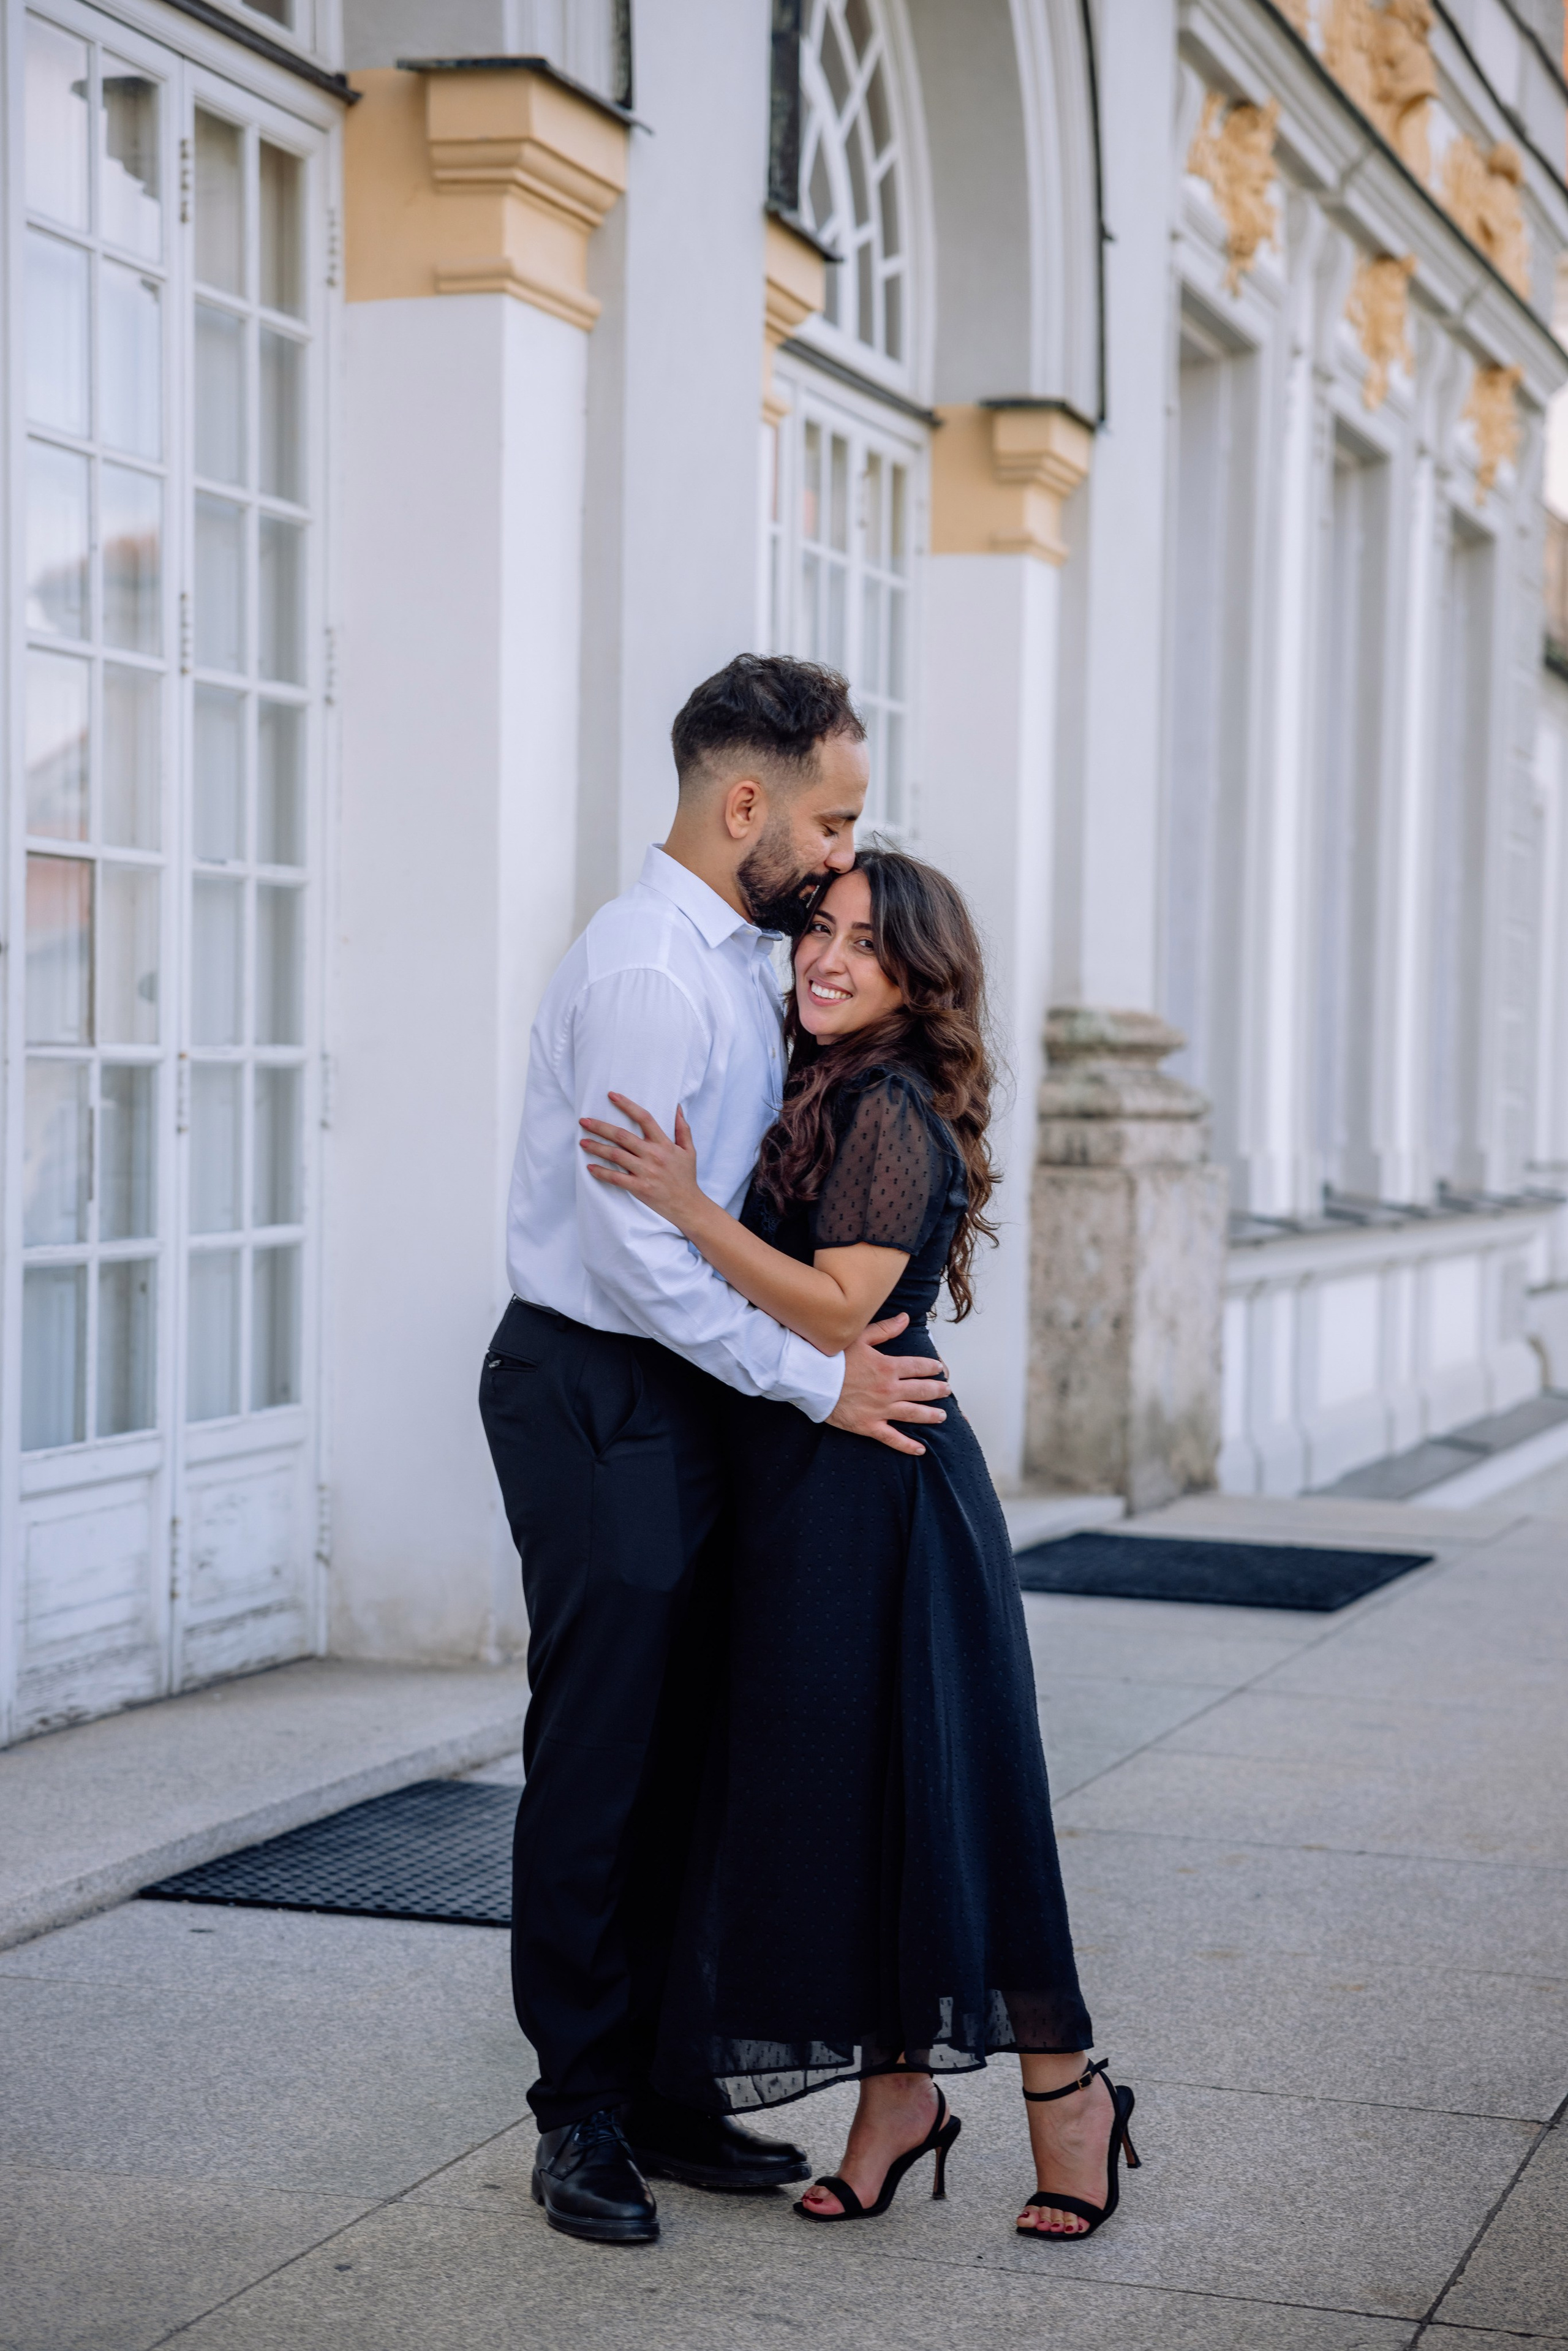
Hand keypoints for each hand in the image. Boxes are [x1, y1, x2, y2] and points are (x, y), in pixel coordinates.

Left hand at [579, 1093, 704, 1230]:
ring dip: (596, 1147)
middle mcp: (652, 1155)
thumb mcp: (689, 1150)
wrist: (687, 1205)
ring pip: (615, 1155)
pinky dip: (601, 1172)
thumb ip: (682, 1128)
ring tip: (582, 1141)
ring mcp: (645, 1172)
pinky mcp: (638, 1188)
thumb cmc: (686, 1177)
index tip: (612, 1096)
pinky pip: (615, 1178)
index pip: (644, 1118)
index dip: (627, 1105)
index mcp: (664, 1144)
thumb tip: (677, 1108)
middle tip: (584, 1121)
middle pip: (622, 1136)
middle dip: (600, 1127)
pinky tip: (590, 1167)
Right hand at [828, 1315, 949, 1455]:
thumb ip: (885, 1329)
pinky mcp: (869, 1426)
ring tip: (942, 1415)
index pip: (919, 1367)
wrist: (810, 1379)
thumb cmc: (831, 1357)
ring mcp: (880, 1409)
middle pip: (921, 1391)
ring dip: (930, 1415)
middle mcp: (889, 1389)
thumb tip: (905, 1319)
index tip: (939, 1368)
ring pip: (913, 1414)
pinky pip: (893, 1438)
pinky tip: (920, 1449)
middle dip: (937, 1390)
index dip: (932, 1367)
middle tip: (946, 1390)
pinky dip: (907, 1445)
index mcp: (888, 1367)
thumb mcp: (859, 1337)